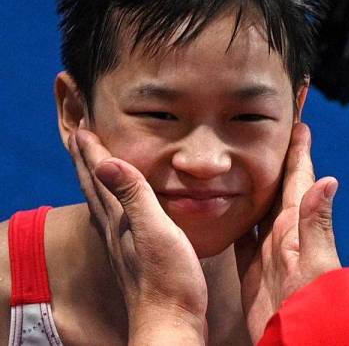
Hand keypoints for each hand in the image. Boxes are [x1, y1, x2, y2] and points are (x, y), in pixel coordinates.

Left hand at [69, 129, 207, 344]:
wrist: (169, 323)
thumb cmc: (169, 280)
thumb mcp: (156, 231)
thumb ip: (134, 196)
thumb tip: (106, 162)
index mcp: (119, 219)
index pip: (101, 176)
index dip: (92, 151)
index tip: (83, 126)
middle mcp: (114, 229)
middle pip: (93, 187)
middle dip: (85, 160)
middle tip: (78, 135)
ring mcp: (121, 245)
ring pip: (100, 202)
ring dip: (93, 178)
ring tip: (91, 163)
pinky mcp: (132, 256)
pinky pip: (112, 218)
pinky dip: (107, 201)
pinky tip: (113, 208)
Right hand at [234, 123, 341, 342]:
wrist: (298, 339)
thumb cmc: (314, 304)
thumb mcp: (316, 261)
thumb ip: (318, 222)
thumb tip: (330, 179)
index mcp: (296, 226)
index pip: (299, 179)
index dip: (299, 152)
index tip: (299, 124)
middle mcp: (282, 234)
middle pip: (277, 188)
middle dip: (275, 161)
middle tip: (267, 137)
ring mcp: (267, 252)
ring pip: (259, 209)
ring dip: (254, 187)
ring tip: (244, 165)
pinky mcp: (252, 271)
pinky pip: (242, 238)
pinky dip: (236, 221)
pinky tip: (228, 211)